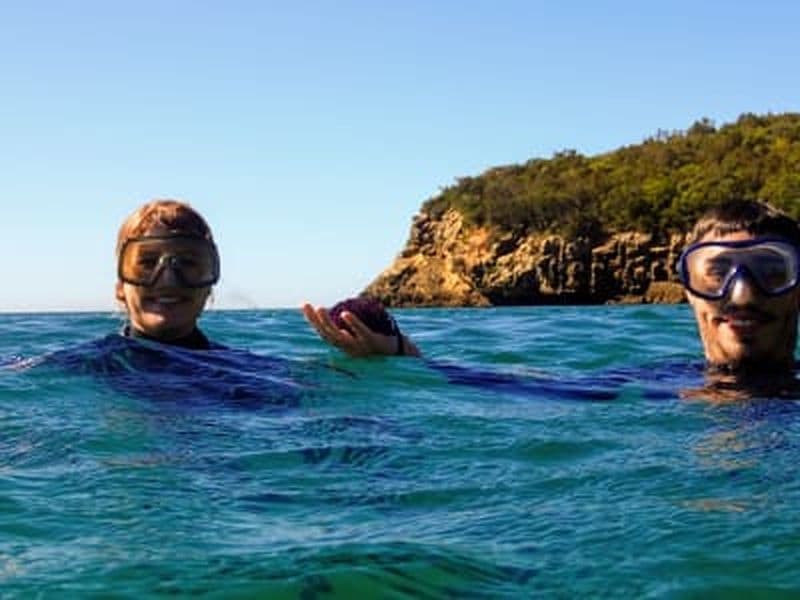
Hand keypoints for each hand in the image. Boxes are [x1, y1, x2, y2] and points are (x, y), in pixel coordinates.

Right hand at [302, 303, 419, 357]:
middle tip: (308, 305)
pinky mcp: (373, 343)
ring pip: (339, 336)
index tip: (305, 306)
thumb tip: (342, 315)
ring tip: (320, 308)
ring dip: (327, 323)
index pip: (325, 334)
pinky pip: (361, 332)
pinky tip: (345, 313)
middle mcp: (350, 349)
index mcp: (346, 347)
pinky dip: (352, 324)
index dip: (313, 321)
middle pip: (328, 335)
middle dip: (315, 321)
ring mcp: (361, 348)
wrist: (402, 355)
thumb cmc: (383, 345)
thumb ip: (353, 330)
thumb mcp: (365, 338)